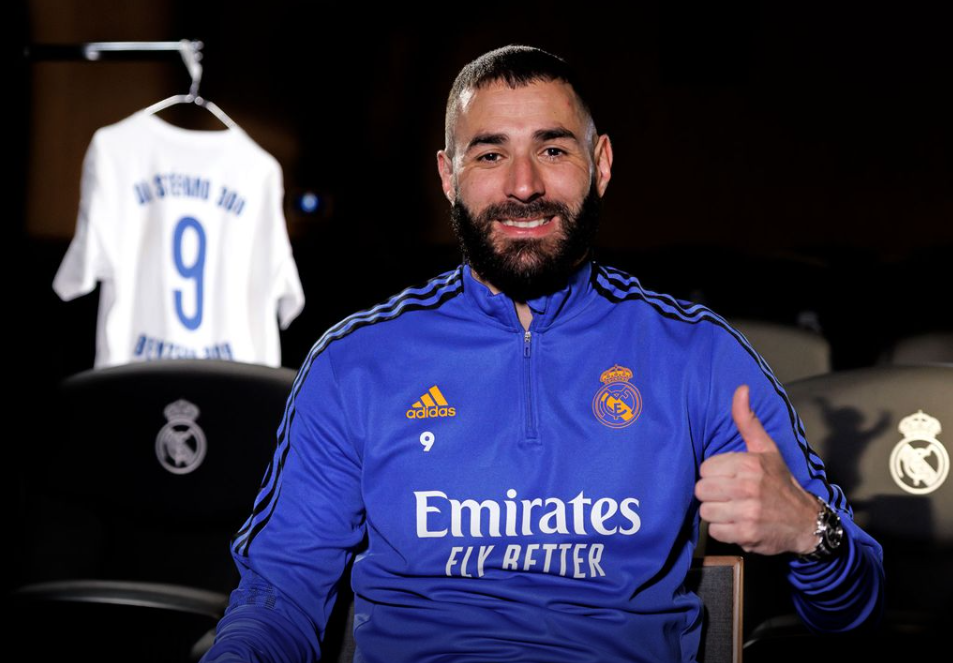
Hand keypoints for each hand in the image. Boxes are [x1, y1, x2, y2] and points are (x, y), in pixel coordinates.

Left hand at [694, 385, 819, 555]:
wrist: (806, 521)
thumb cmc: (779, 482)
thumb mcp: (766, 449)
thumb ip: (747, 421)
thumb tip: (741, 389)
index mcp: (749, 464)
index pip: (705, 469)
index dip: (715, 475)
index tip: (730, 479)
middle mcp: (748, 487)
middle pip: (702, 490)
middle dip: (713, 494)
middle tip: (731, 496)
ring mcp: (747, 512)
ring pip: (706, 511)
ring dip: (717, 513)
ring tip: (735, 510)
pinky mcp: (746, 534)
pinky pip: (715, 531)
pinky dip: (724, 531)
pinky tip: (739, 524)